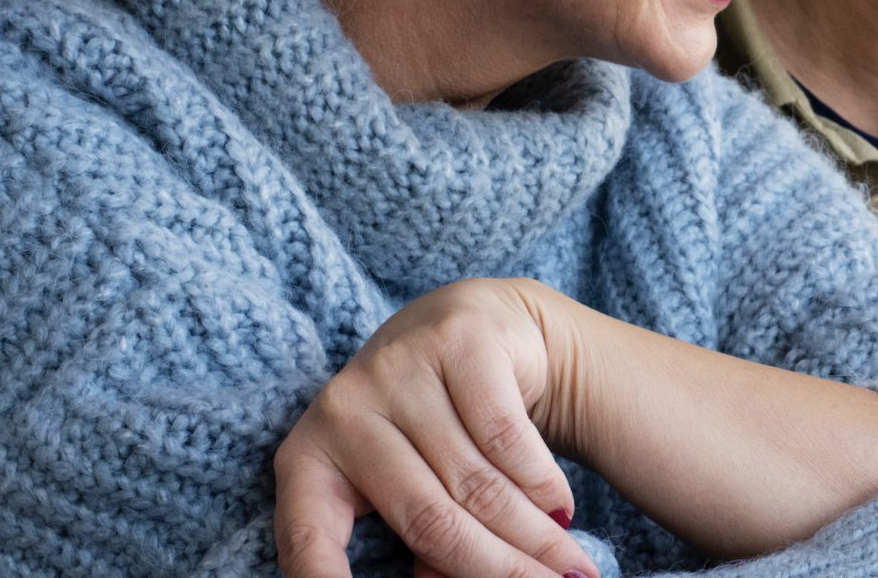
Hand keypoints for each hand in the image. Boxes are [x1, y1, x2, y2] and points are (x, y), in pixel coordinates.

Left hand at [273, 277, 598, 577]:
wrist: (478, 324)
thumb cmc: (433, 428)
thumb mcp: (410, 486)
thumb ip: (422, 544)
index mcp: (309, 460)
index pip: (307, 540)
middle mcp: (343, 409)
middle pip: (428, 519)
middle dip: (497, 570)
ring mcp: (398, 368)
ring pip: (477, 482)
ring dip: (533, 537)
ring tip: (569, 569)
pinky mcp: (457, 340)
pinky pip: (507, 436)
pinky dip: (540, 483)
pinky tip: (560, 510)